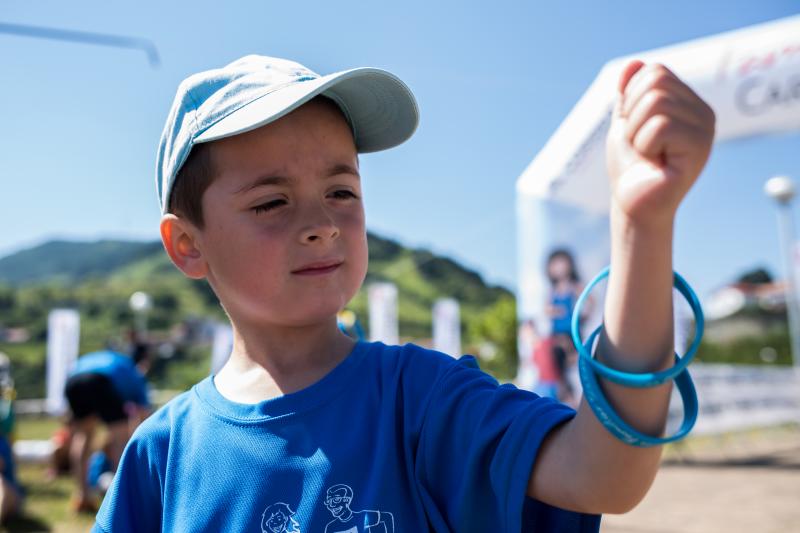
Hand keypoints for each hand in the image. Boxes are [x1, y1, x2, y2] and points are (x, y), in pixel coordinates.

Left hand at [606, 61, 714, 226]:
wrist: (633, 201)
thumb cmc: (631, 164)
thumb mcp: (624, 122)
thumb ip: (628, 93)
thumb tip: (634, 63)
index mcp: (689, 102)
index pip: (655, 72)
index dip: (631, 99)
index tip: (636, 128)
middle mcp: (704, 113)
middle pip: (656, 83)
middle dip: (633, 115)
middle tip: (641, 143)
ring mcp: (706, 130)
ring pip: (656, 103)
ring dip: (637, 132)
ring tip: (648, 153)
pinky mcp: (700, 149)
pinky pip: (660, 126)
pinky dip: (644, 145)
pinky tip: (655, 162)